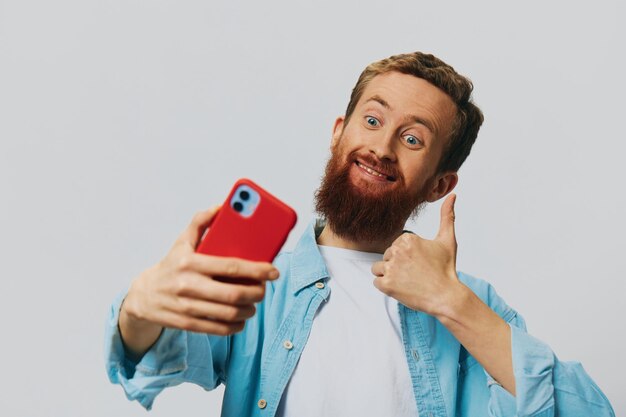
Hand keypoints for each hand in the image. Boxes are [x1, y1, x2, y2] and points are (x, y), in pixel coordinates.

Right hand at [120, 206, 279, 351]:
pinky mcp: (187, 323)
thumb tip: (221, 206)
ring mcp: (187, 307)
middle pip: (234, 294)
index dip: (257, 270)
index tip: (273, 271)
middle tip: (263, 289)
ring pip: (229, 313)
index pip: (231, 267)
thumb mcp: (182, 242)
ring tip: (253, 303)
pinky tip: (241, 318)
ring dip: (249, 310)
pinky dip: (236, 325)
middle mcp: (189, 285)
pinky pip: (219, 329)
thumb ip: (201, 222)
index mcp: (191, 263)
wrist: (143, 295)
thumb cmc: (171, 266)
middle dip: (256, 293)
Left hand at [371, 194, 460, 314]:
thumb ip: (447, 216)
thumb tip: (452, 196)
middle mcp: (397, 251)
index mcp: (407, 239)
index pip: (395, 245)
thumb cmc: (446, 269)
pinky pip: (376, 282)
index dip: (407, 255)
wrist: (446, 296)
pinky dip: (386, 286)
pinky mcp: (386, 284)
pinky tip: (401, 288)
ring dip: (389, 275)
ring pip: (378, 268)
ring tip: (407, 280)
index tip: (419, 263)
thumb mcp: (448, 240)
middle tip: (416, 273)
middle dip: (397, 264)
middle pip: (387, 255)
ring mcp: (390, 268)